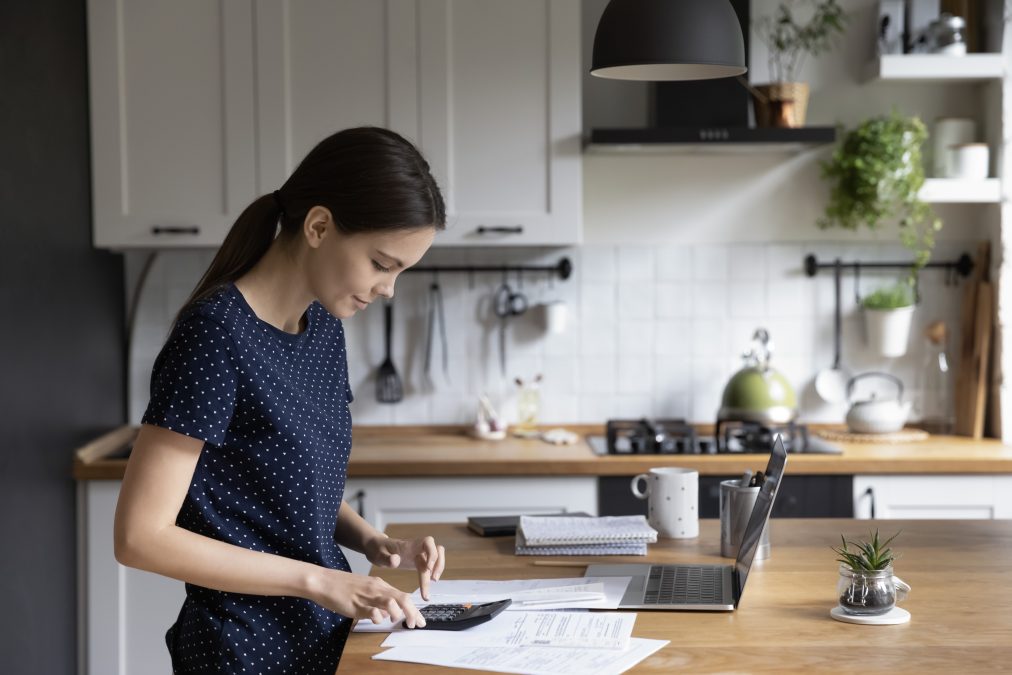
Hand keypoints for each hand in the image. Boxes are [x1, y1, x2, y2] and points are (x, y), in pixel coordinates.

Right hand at [310, 568, 425, 627]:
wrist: (324, 580)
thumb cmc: (343, 586)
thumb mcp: (365, 590)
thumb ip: (378, 601)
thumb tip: (388, 615)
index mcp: (380, 585)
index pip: (403, 596)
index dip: (414, 609)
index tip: (420, 620)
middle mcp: (376, 588)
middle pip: (402, 598)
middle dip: (413, 612)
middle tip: (417, 624)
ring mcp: (367, 596)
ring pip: (390, 602)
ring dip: (398, 613)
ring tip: (398, 621)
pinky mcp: (355, 604)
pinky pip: (371, 611)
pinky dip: (378, 617)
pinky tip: (377, 620)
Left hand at [365, 535, 445, 599]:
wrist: (376, 547)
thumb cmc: (377, 549)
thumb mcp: (378, 554)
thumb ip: (386, 558)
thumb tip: (396, 560)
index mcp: (409, 545)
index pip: (427, 542)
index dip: (432, 553)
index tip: (427, 567)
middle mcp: (417, 548)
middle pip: (437, 551)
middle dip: (438, 565)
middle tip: (433, 580)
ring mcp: (419, 554)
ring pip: (437, 557)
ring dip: (438, 569)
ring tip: (433, 582)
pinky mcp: (418, 561)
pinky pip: (431, 565)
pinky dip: (432, 573)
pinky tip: (427, 584)